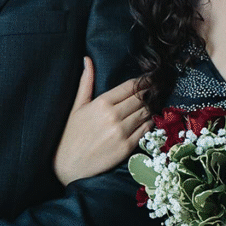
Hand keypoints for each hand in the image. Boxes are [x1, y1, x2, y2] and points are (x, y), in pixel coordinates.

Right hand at [54, 57, 152, 184]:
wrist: (69, 166)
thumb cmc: (71, 134)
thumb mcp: (76, 106)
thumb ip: (85, 82)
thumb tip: (87, 59)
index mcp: (102, 103)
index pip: (131, 87)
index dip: (143, 81)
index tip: (150, 78)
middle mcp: (114, 116)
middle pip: (141, 99)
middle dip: (150, 93)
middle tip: (156, 89)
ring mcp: (122, 133)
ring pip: (146, 113)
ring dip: (151, 107)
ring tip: (153, 103)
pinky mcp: (127, 148)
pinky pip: (146, 130)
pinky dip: (149, 123)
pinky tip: (147, 120)